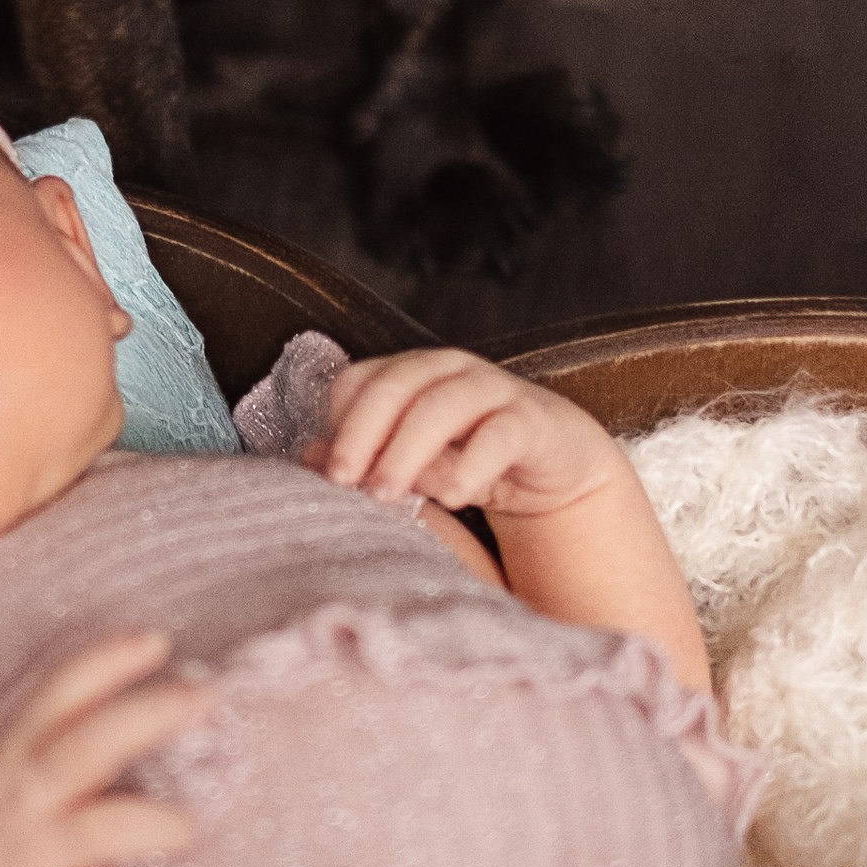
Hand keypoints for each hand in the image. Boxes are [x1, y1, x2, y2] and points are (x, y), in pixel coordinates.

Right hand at [0, 631, 206, 866]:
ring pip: (111, 828)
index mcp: (9, 753)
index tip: (158, 640)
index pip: (60, 691)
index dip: (109, 660)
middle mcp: (21, 795)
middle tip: (206, 700)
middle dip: (152, 716)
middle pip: (91, 743)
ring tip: (186, 832)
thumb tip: (134, 718)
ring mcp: (30, 853)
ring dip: (163, 827)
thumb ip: (45, 747)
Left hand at [304, 348, 625, 527]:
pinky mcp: (531, 420)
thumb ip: (369, 454)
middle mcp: (448, 370)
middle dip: (362, 433)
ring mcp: (493, 390)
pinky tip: (454, 495)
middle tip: (344, 482)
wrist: (554, 468)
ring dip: (407, 451)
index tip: (328, 474)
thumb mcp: (415, 462)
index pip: (358, 381)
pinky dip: (470, 465)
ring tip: (388, 493)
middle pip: (394, 385)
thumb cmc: (472, 459)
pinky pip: (499, 435)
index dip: (338, 424)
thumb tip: (312, 456)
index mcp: (412, 374)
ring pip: (441, 405)